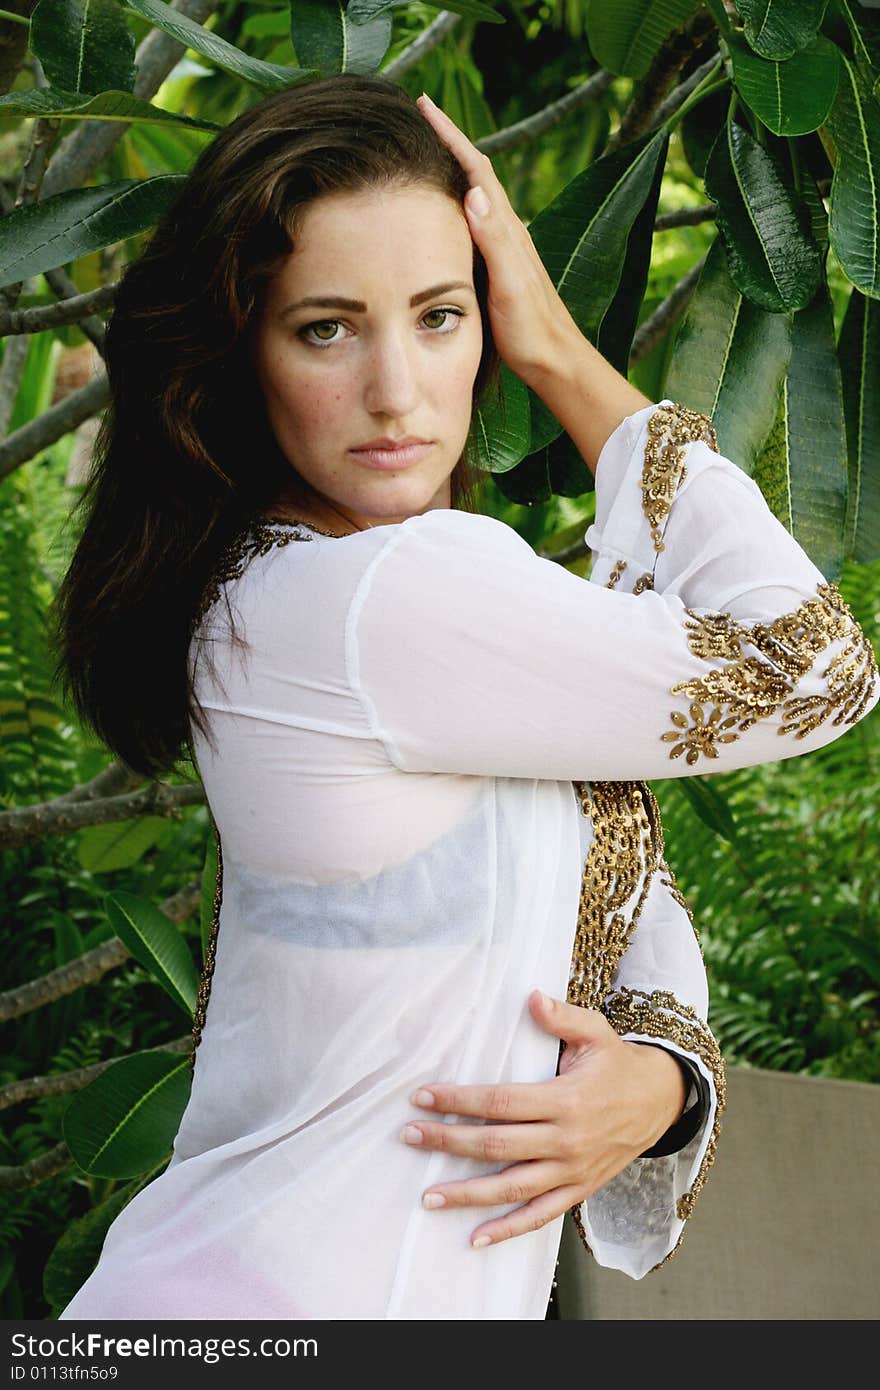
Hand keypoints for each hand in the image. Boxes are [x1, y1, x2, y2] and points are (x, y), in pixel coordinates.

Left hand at [399, 988, 686, 1248]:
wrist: (660, 1102)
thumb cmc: (617, 1063)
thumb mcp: (596, 1032)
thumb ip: (562, 1017)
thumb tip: (530, 997)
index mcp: (566, 1100)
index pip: (501, 1103)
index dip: (460, 1101)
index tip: (423, 1097)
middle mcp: (566, 1141)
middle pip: (497, 1146)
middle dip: (449, 1142)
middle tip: (409, 1136)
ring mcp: (572, 1171)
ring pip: (512, 1188)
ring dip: (467, 1195)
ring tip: (427, 1197)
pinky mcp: (578, 1190)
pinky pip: (539, 1216)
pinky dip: (507, 1230)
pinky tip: (475, 1237)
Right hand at [415, 92, 580, 386]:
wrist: (554, 360)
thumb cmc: (531, 330)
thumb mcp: (510, 286)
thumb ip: (495, 240)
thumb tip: (475, 191)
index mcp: (507, 229)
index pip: (476, 170)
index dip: (450, 136)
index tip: (424, 107)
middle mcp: (508, 231)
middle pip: (475, 173)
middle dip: (448, 142)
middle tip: (419, 117)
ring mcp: (505, 248)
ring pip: (474, 195)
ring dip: (452, 169)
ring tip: (425, 152)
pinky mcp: (500, 266)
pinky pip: (473, 222)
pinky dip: (456, 202)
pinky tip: (445, 209)